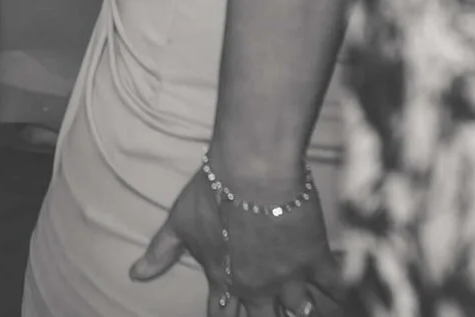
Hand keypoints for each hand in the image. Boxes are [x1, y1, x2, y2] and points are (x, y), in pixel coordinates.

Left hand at [132, 164, 347, 316]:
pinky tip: (340, 299)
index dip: (225, 315)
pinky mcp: (316, 262)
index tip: (229, 312)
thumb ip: (160, 254)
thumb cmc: (211, 193)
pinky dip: (338, 295)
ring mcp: (289, 278)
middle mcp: (257, 287)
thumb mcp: (178, 223)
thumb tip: (134, 276)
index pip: (222, 315)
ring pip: (298, 312)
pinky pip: (335, 290)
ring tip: (296, 307)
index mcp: (223, 280)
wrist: (252, 171)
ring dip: (297, 310)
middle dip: (262, 316)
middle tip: (264, 309)